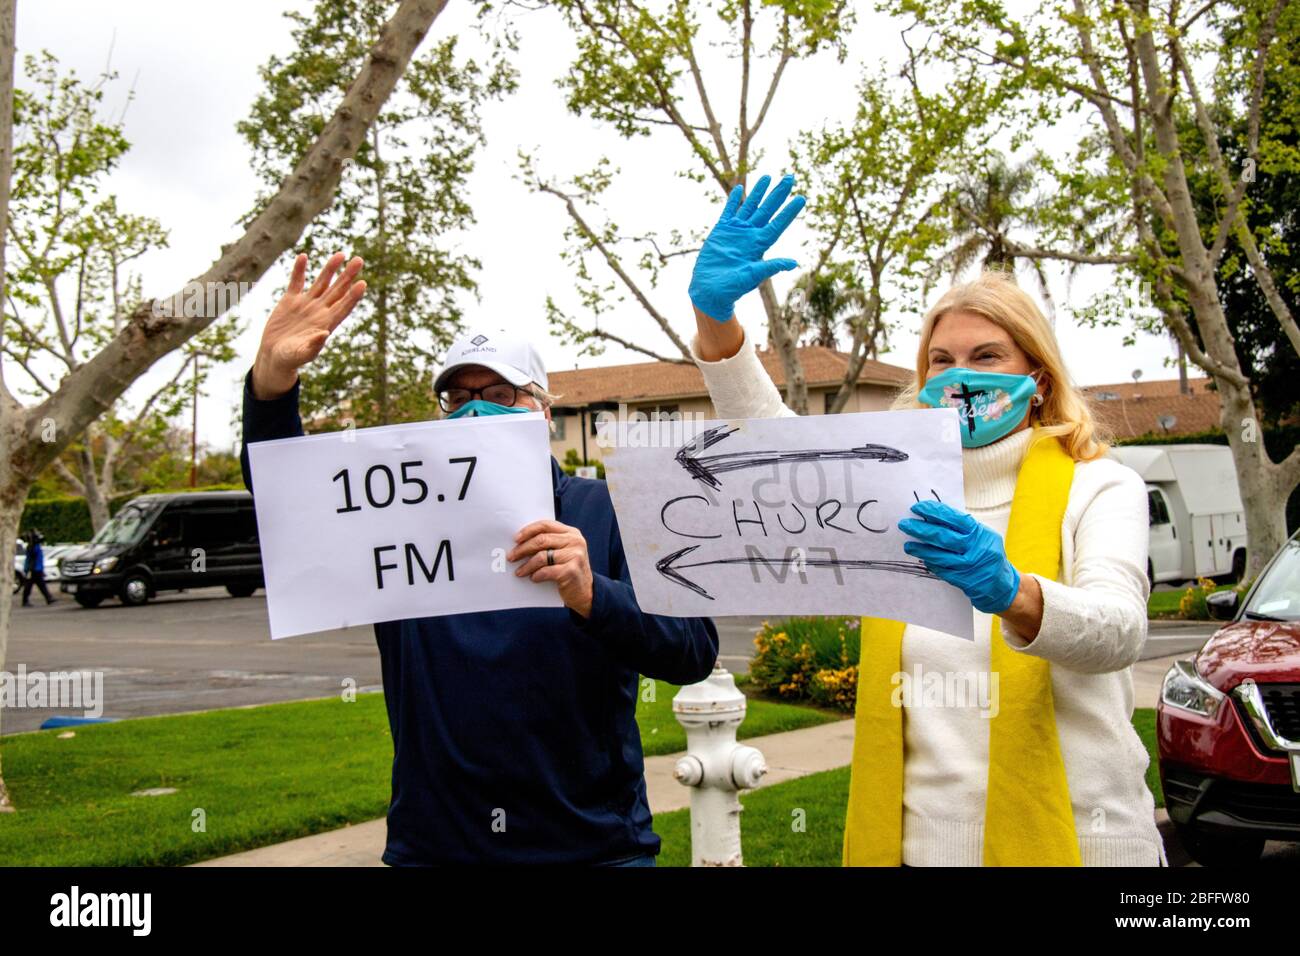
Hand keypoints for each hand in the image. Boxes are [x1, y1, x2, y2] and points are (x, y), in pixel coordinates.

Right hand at [251, 252, 366, 398]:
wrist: (275, 356)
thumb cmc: (291, 359)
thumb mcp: (302, 354)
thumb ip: (313, 345)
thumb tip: (325, 334)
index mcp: (326, 324)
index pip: (343, 306)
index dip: (353, 296)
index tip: (362, 284)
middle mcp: (319, 311)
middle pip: (337, 290)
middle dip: (348, 276)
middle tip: (359, 260)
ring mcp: (306, 304)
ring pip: (321, 283)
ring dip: (330, 269)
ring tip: (341, 254)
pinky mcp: (290, 301)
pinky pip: (297, 282)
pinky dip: (299, 270)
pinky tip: (304, 256)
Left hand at [508, 519, 594, 616]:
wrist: (585, 592)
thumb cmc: (568, 570)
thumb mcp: (563, 552)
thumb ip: (549, 543)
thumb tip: (520, 542)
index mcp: (572, 533)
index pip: (546, 525)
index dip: (528, 531)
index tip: (515, 539)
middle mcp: (575, 541)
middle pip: (541, 540)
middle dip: (523, 549)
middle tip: (511, 557)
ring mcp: (575, 555)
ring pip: (542, 556)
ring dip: (527, 565)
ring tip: (519, 572)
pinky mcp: (572, 571)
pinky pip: (547, 571)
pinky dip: (537, 575)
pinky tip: (533, 578)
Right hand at [688, 172, 804, 321]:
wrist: (710, 291)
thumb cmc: (732, 289)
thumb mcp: (752, 276)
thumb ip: (770, 267)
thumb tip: (793, 263)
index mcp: (759, 245)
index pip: (778, 224)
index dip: (789, 211)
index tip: (801, 198)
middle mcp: (750, 236)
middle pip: (767, 210)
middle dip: (778, 194)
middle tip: (790, 177)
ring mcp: (736, 232)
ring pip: (750, 206)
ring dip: (758, 192)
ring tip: (768, 177)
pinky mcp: (721, 231)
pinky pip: (729, 211)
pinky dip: (734, 200)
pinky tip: (740, 188)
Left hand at [898, 500, 1020, 613]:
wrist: (1002, 585)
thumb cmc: (988, 554)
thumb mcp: (982, 536)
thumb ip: (963, 527)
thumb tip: (934, 516)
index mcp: (979, 532)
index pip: (954, 518)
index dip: (934, 511)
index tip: (917, 508)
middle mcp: (975, 548)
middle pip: (943, 536)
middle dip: (921, 529)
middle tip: (905, 524)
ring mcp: (969, 565)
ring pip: (939, 555)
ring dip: (920, 548)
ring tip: (907, 544)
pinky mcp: (963, 580)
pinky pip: (941, 569)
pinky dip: (930, 562)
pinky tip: (920, 557)